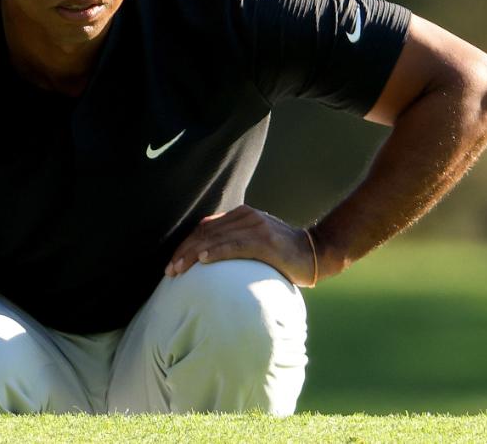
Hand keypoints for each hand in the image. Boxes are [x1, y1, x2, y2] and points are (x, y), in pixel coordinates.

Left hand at [165, 205, 317, 286]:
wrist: (316, 253)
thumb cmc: (284, 254)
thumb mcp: (256, 242)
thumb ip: (236, 242)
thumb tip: (208, 255)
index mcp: (242, 215)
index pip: (206, 228)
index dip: (186, 245)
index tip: (173, 263)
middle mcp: (246, 216)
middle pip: (206, 233)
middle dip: (185, 252)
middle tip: (170, 271)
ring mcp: (256, 227)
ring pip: (216, 239)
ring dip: (193, 255)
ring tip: (179, 270)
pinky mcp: (265, 241)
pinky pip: (235, 246)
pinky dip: (217, 252)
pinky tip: (203, 261)